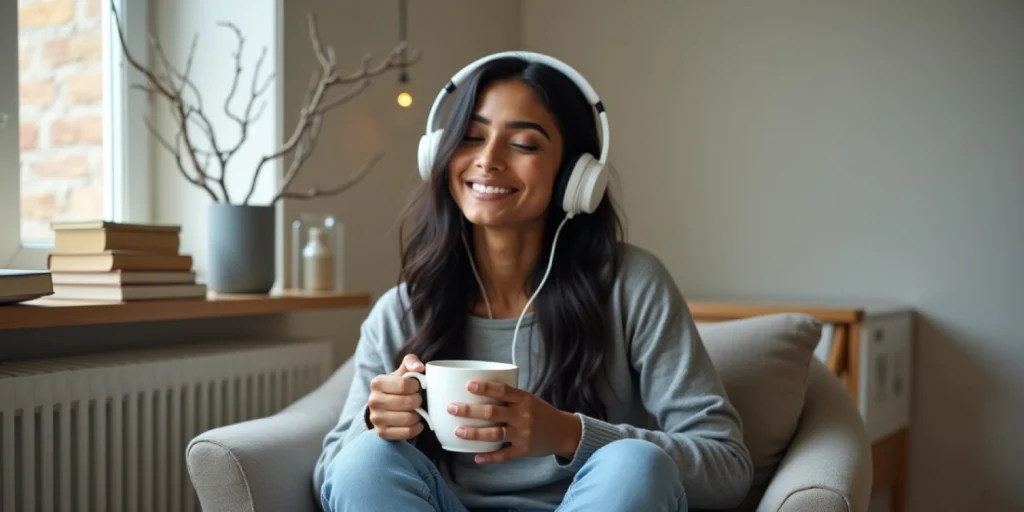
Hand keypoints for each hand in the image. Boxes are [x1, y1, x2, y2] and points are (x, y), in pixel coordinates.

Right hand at [367, 354, 425, 439]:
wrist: (385, 406)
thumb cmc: (398, 386)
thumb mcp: (403, 371)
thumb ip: (411, 362)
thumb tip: (419, 368)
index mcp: (377, 382)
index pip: (404, 385)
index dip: (416, 386)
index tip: (416, 387)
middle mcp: (373, 400)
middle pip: (408, 402)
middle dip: (418, 400)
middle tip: (417, 399)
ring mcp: (376, 418)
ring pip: (409, 418)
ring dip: (418, 415)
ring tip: (415, 410)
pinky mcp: (382, 433)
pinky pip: (407, 432)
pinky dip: (416, 428)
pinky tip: (416, 422)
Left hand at [447, 380, 581, 463]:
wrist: (563, 431)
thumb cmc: (540, 412)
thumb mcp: (528, 398)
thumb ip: (507, 397)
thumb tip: (474, 390)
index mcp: (524, 399)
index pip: (502, 390)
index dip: (485, 387)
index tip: (467, 385)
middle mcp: (523, 415)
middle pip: (493, 412)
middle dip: (470, 411)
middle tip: (451, 408)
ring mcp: (524, 434)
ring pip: (495, 434)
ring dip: (475, 433)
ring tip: (457, 431)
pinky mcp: (524, 450)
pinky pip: (504, 455)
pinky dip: (489, 457)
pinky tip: (476, 457)